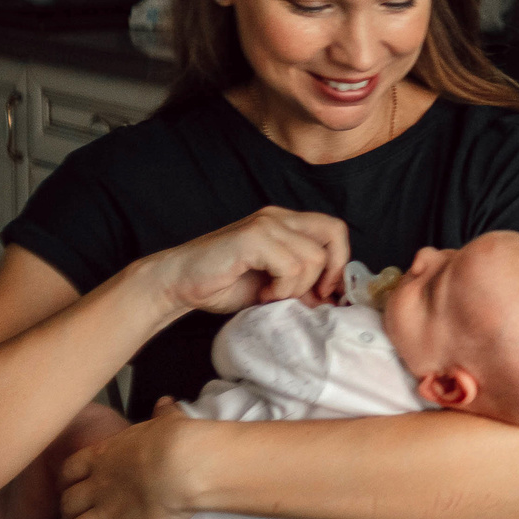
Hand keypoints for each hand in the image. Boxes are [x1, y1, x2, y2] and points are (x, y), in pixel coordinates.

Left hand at [57, 398, 198, 518]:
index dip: (66, 479)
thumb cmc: (175, 438)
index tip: (69, 483)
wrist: (184, 465)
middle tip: (71, 517)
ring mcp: (111, 514)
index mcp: (104, 457)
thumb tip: (166, 403)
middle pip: (68, 503)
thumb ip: (163, 415)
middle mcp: (99, 488)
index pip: (71, 469)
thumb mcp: (168, 421)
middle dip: (67, 512)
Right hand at [143, 206, 347, 316]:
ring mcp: (266, 224)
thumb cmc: (223, 284)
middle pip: (334, 232)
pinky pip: (291, 266)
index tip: (324, 293)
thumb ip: (303, 287)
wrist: (179, 282)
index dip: (339, 262)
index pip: (335, 230)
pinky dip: (282, 288)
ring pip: (312, 257)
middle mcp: (279, 217)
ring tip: (272, 296)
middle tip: (307, 296)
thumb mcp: (274, 287)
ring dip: (296, 287)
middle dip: (329, 271)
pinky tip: (263, 294)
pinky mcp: (253, 237)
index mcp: (286, 224)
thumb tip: (335, 301)